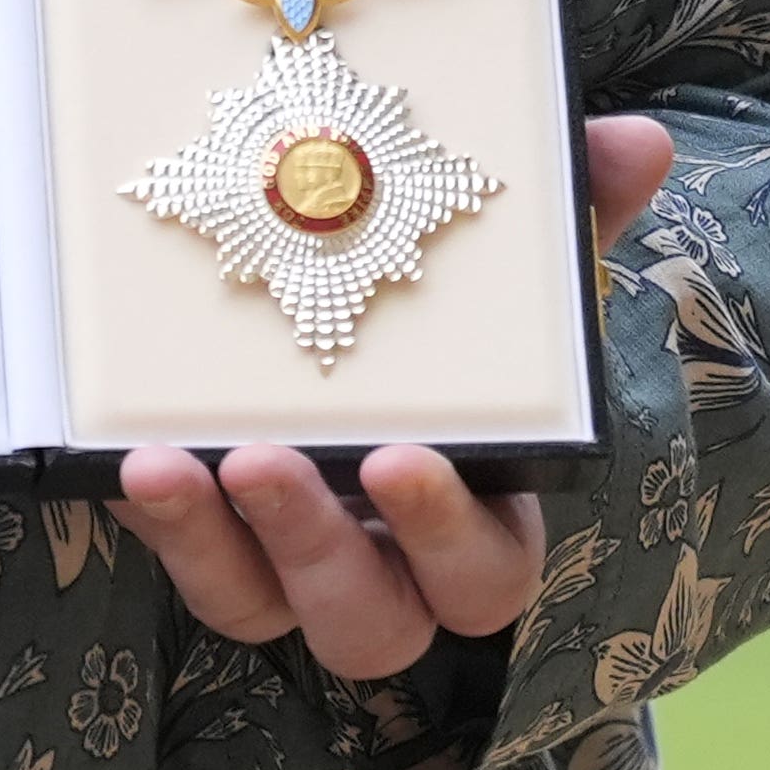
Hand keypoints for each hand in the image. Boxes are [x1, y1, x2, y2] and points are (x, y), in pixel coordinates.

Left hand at [104, 110, 672, 680]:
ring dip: (213, 544)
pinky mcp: (206, 540)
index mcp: (479, 511)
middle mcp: (386, 563)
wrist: (314, 289)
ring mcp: (286, 564)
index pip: (487, 572)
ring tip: (168, 463)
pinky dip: (158, 522)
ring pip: (258, 610)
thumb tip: (636, 142)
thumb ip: (573, 211)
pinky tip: (132, 455)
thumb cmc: (450, 314)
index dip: (447, 535)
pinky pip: (183, 567)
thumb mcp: (506, 261)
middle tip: (266, 460)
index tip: (400, 457)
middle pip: (374, 627)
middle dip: (317, 549)